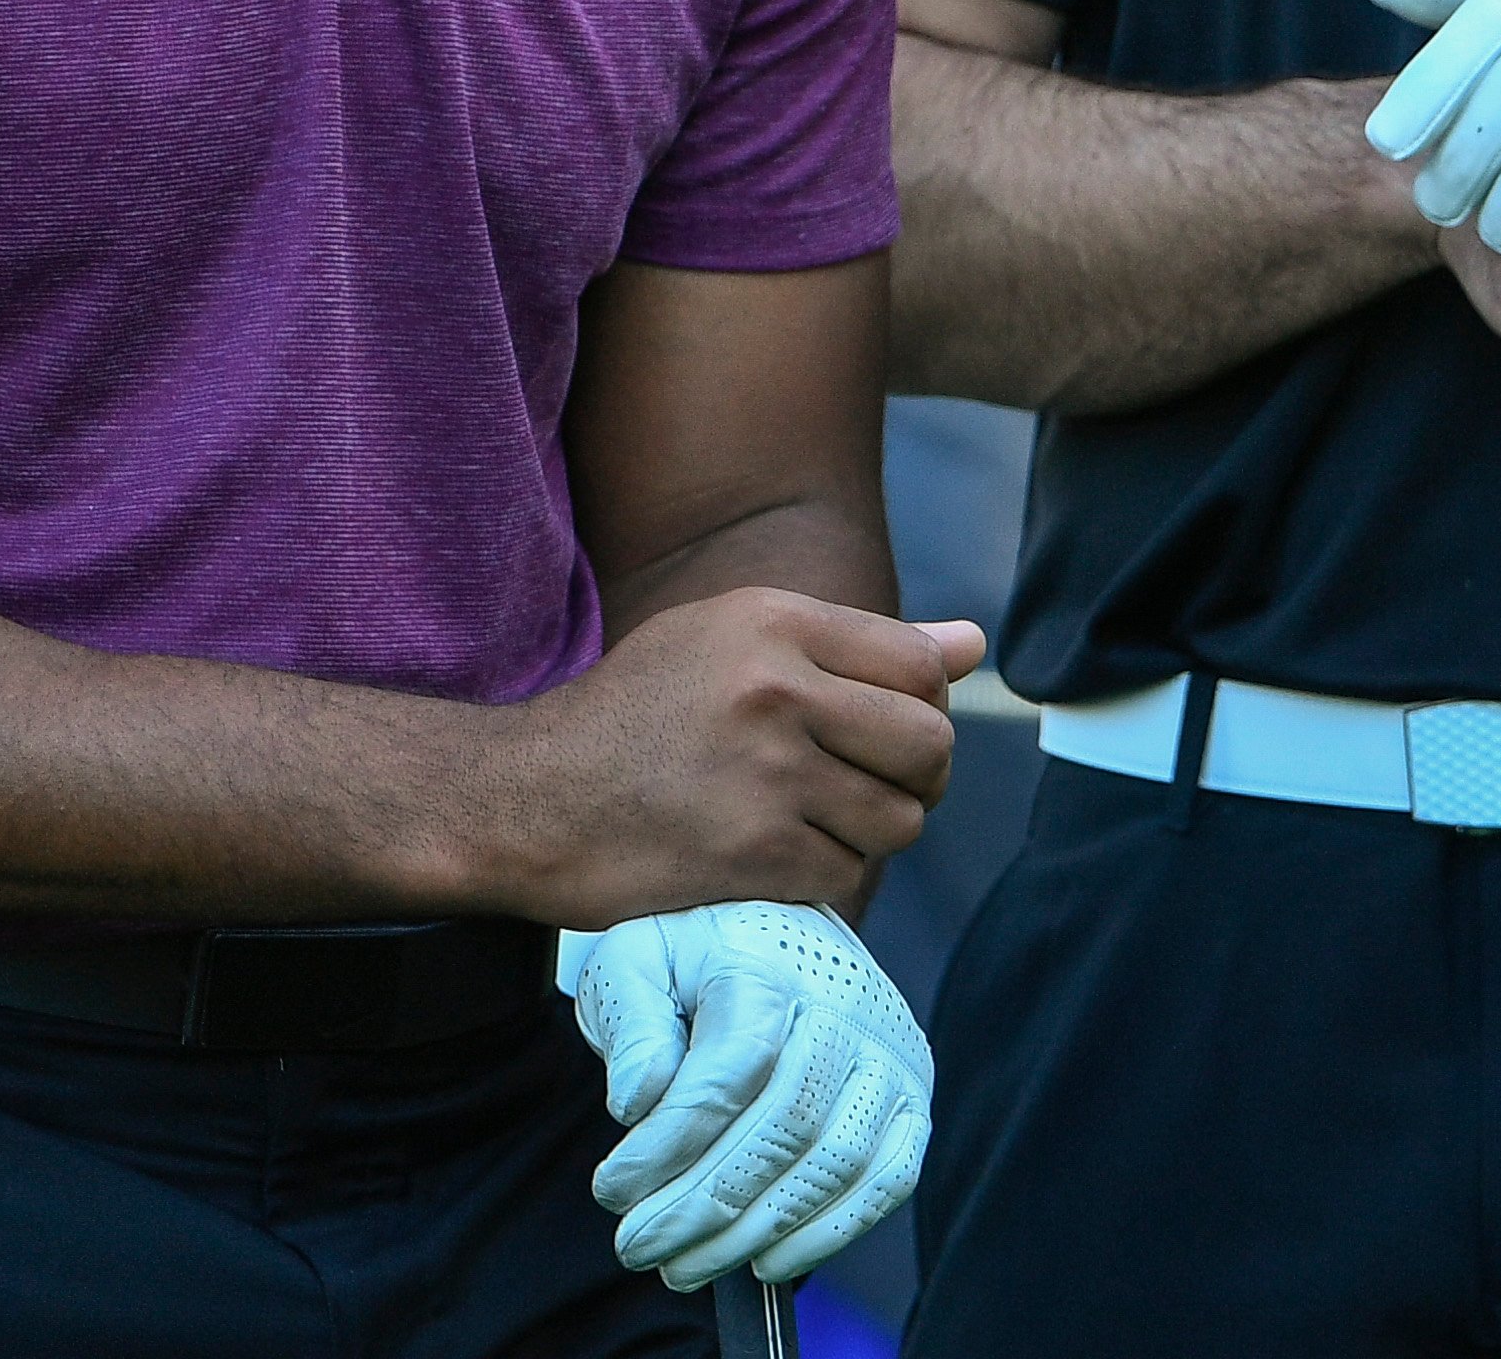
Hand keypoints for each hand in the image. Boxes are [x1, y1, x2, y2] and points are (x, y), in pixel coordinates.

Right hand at [475, 590, 981, 930]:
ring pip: (900, 819)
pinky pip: (848, 875)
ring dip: (870, 833)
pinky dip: (824, 877)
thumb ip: (854, 644)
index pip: (921, 667)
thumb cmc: (634, 716)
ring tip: (812, 822)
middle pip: (930, 744)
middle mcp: (777, 689)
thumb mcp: (727, 641)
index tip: (884, 731)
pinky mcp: (754, 855)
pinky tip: (774, 858)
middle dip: (917, 777)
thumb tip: (974, 645)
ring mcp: (767, 775)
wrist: (526, 798)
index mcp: (774, 622)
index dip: (922, 707)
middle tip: (869, 787)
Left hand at [556, 901, 934, 1289]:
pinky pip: (886, 1181)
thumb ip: (631, 1026)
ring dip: (755, 1233)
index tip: (611, 1189)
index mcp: (770, 966)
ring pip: (833, 1164)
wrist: (773, 931)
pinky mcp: (910, 1101)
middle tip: (639, 1245)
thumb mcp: (634, 962)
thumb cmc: (693, 956)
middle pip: (782, 1128)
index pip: (728, 1073)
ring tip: (684, 1265)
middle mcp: (846, 1008)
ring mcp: (889, 1057)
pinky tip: (766, 1262)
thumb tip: (636, 1104)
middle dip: (702, 1204)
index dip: (668, 1146)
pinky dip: (828, 1233)